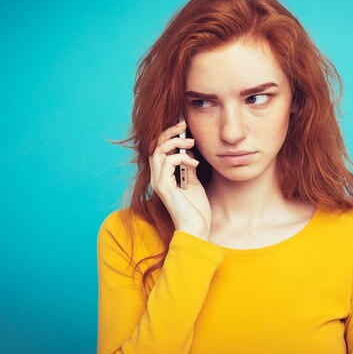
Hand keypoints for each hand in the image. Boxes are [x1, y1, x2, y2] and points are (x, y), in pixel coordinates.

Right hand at [148, 120, 210, 238]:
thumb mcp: (194, 182)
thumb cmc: (197, 209)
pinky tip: (194, 163)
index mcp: (163, 176)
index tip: (182, 125)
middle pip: (155, 145)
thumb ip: (188, 167)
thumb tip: (188, 151)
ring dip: (175, 142)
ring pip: (158, 151)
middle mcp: (157, 177)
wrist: (197, 229)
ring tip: (190, 142)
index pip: (159, 148)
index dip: (168, 134)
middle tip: (183, 124)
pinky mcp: (163, 187)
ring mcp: (158, 182)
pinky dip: (182, 157)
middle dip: (169, 132)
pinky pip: (167, 162)